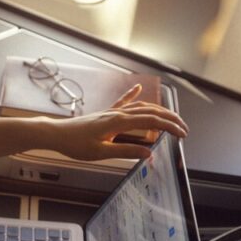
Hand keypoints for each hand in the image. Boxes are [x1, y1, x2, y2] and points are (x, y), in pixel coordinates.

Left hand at [50, 84, 188, 160]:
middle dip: (170, 119)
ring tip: (171, 117)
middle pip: (150, 112)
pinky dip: (132, 94)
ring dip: (158, 110)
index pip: (151, 122)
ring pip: (140, 107)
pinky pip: (122, 102)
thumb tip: (148, 153)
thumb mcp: (101, 153)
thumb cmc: (74, 144)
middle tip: (184, 128)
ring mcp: (111, 112)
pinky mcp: (105, 114)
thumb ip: (125, 152)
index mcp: (118, 122)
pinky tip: (138, 87)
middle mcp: (117, 114)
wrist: (56, 134)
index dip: (169, 127)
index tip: (182, 134)